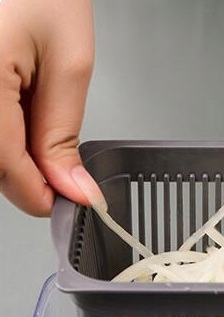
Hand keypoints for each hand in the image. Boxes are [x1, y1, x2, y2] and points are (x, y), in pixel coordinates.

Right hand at [0, 0, 103, 216]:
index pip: (5, 166)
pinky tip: (17, 108)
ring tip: (35, 112)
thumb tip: (71, 188)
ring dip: (12, 152)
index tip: (71, 202)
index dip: (40, 194)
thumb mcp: (68, 62)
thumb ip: (62, 133)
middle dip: (25, 173)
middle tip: (62, 165)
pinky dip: (3, 130)